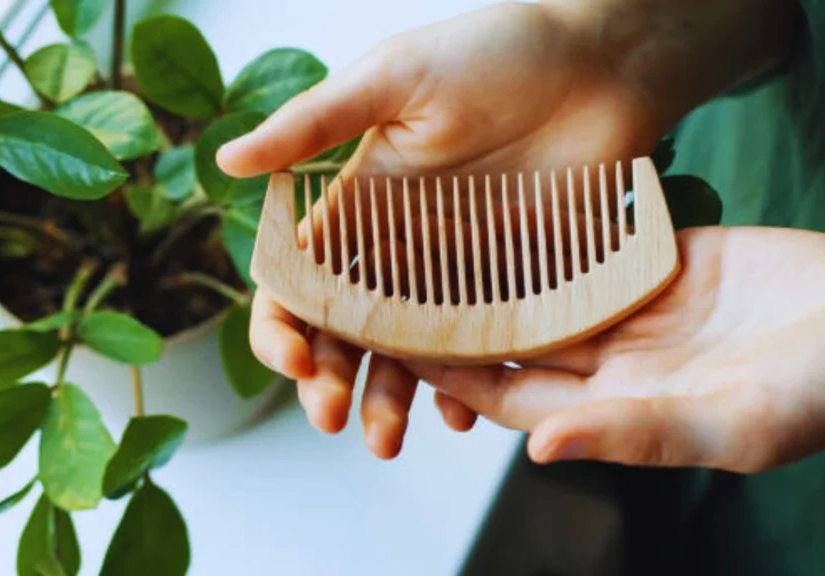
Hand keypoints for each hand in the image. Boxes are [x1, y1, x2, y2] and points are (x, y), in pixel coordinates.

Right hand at [218, 2, 663, 458]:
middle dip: (331, 378)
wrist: (600, 63)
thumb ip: (315, 124)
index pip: (301, 275)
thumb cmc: (495, 52)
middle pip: (349, 330)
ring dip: (390, 399)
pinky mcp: (515, 285)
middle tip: (331, 416)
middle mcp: (401, 245)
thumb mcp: (393, 78)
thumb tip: (224, 160)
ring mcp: (459, 271)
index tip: (293, 358)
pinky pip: (481, 350)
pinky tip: (461, 414)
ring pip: (408, 353)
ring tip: (385, 441)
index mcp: (359, 202)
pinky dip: (466, 386)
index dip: (285, 322)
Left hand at [408, 226, 824, 472]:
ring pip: (544, 288)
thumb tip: (543, 447)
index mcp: (622, 408)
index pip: (514, 393)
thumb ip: (638, 433)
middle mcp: (618, 360)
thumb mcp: (733, 424)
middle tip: (385, 282)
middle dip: (453, 315)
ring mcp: (638, 307)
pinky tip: (504, 207)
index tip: (388, 348)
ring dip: (491, 267)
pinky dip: (547, 230)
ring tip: (426, 236)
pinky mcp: (663, 261)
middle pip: (517, 338)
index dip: (452, 374)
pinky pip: (590, 246)